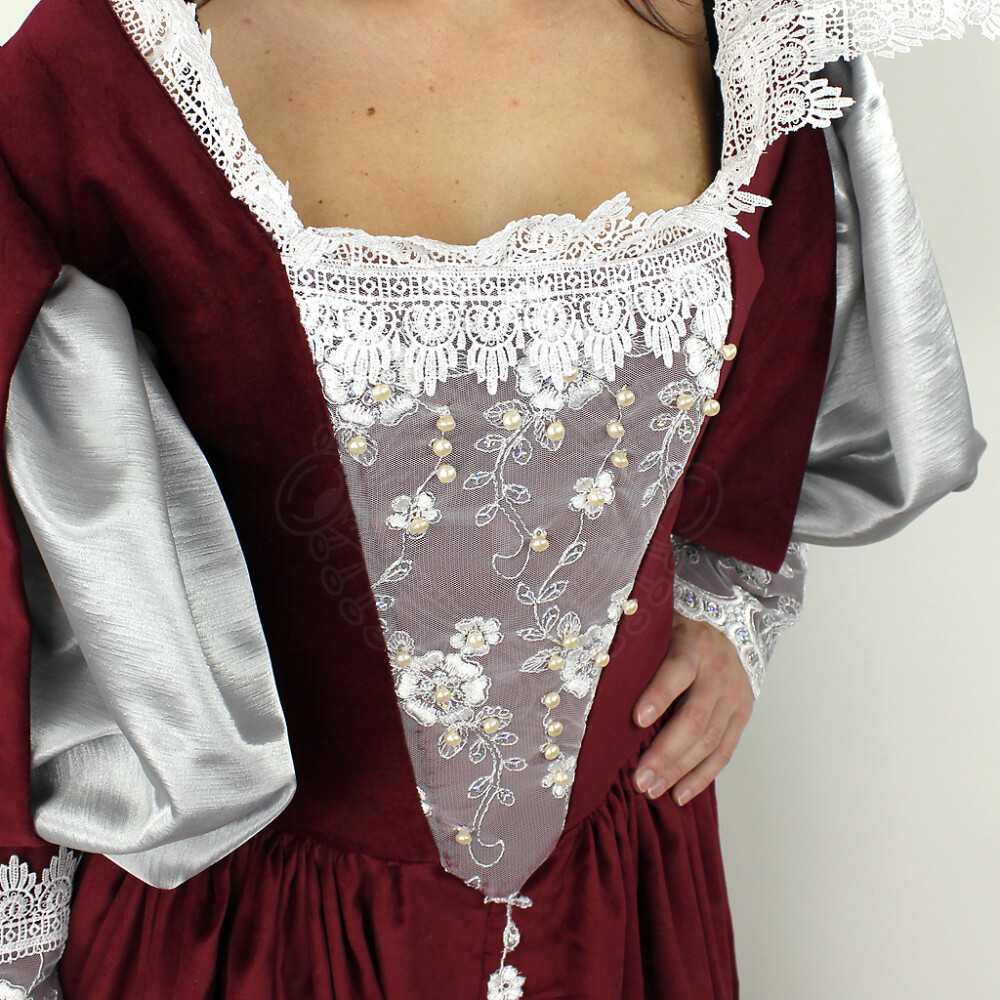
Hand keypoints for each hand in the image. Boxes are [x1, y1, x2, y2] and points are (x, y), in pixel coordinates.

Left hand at [631, 611, 753, 805]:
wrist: (725, 628)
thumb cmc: (675, 633)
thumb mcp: (658, 632)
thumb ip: (640, 656)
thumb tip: (601, 693)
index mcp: (693, 644)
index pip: (678, 670)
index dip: (658, 695)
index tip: (636, 720)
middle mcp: (718, 670)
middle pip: (695, 717)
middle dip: (665, 752)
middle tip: (639, 778)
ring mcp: (734, 694)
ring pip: (709, 740)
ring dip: (679, 771)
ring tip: (651, 790)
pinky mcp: (743, 713)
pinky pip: (725, 751)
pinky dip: (702, 777)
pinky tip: (679, 794)